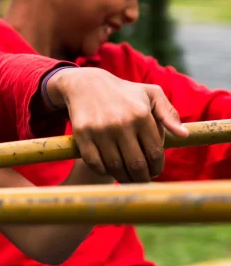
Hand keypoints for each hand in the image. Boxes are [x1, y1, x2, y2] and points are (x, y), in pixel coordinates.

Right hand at [47, 68, 188, 182]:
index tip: (154, 172)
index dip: (156, 168)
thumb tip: (184, 135)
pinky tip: (109, 169)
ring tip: (127, 178)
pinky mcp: (82, 134)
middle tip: (142, 181)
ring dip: (123, 177)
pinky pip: (95, 162)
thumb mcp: (150, 94)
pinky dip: (103, 170)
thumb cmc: (124, 92)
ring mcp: (100, 130)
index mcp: (141, 115)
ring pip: (115, 166)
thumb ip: (169, 113)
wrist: (86, 84)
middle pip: (136, 164)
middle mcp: (121, 123)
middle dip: (141, 178)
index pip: (154, 153)